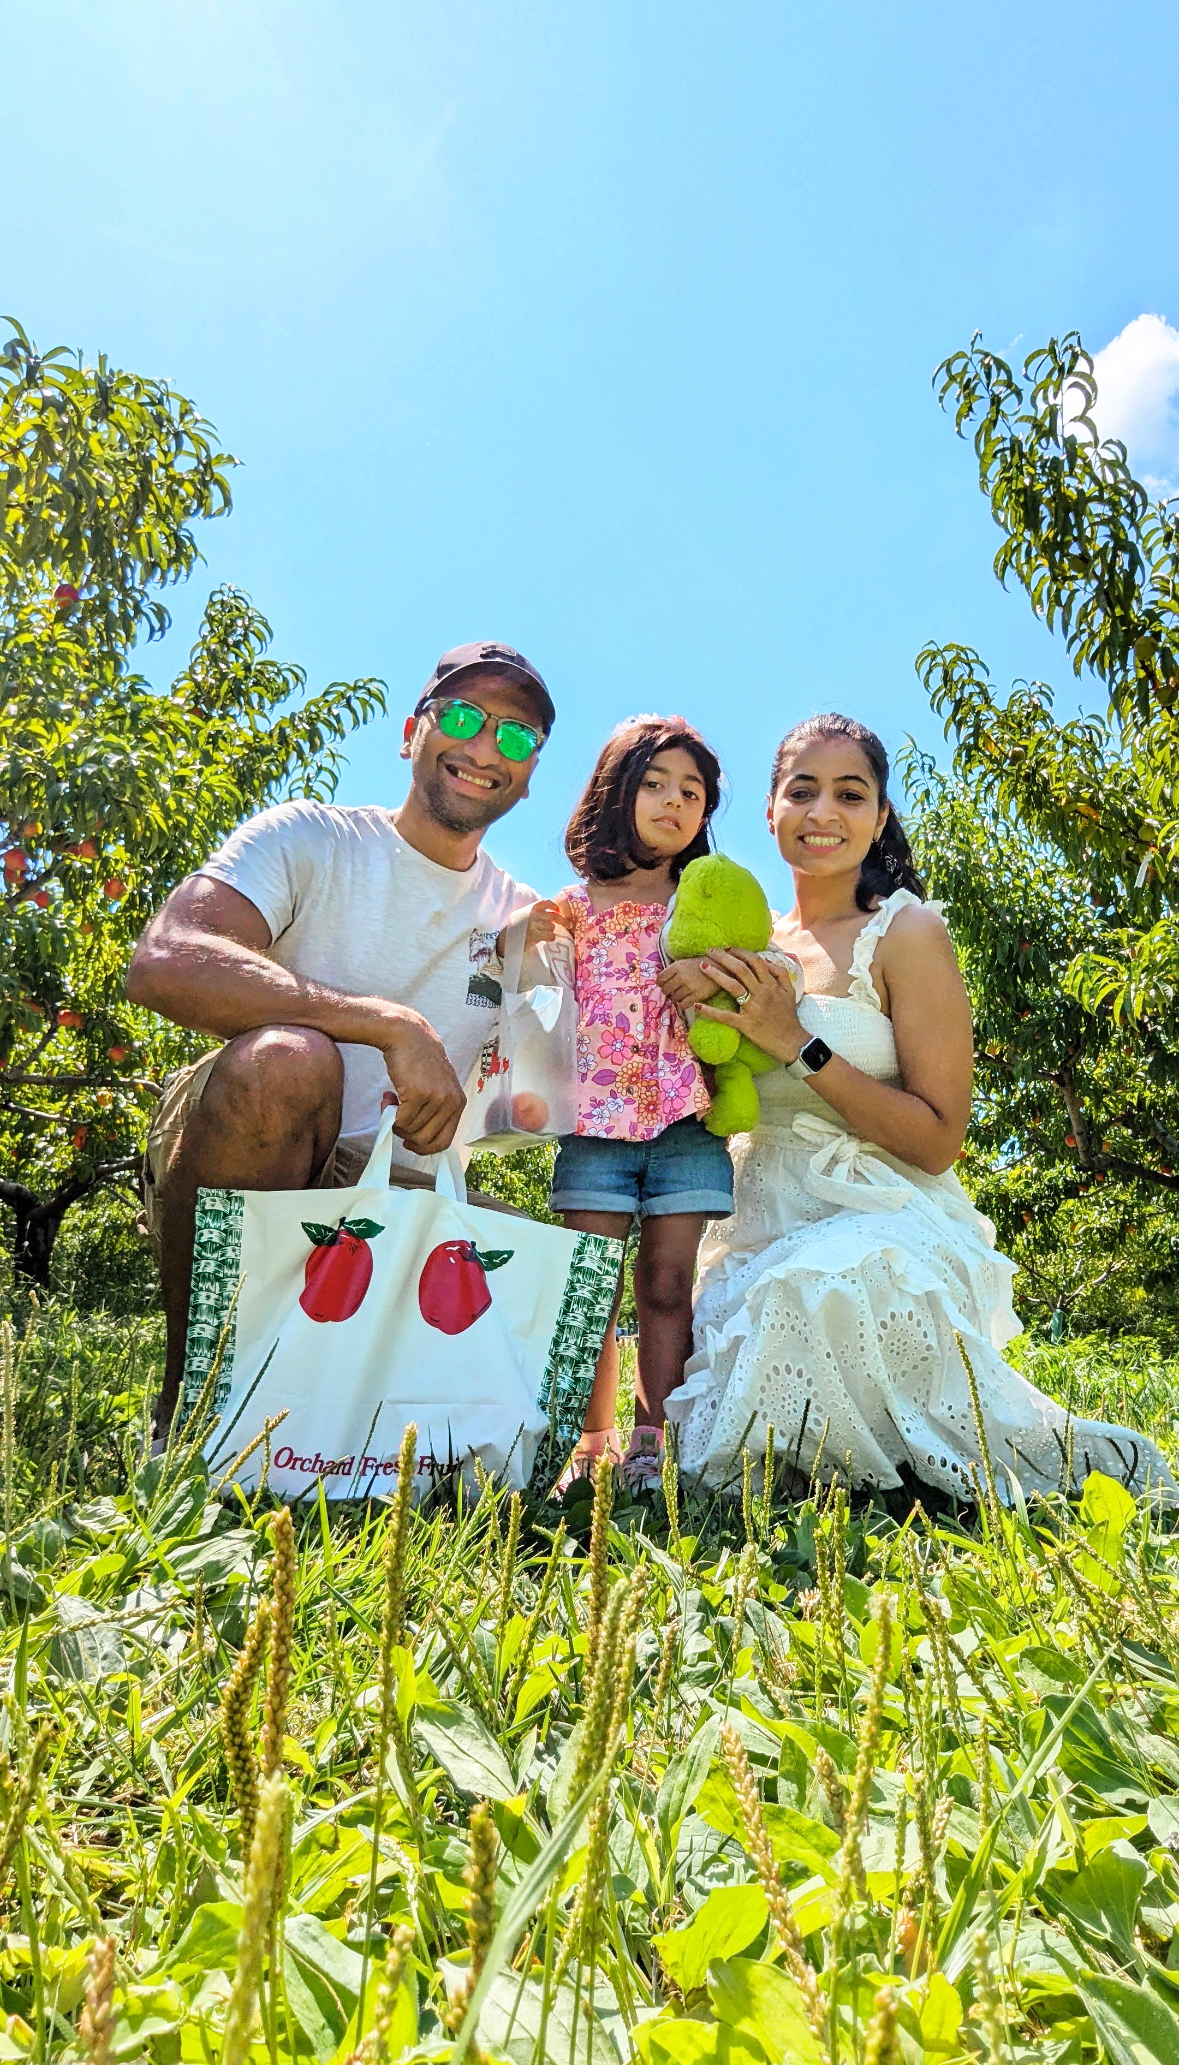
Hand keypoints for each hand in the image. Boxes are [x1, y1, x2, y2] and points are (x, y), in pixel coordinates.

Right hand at [378, 1008, 465, 1153]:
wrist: (408, 1036)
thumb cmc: (418, 1062)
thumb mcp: (437, 1087)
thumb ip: (435, 1112)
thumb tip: (420, 1142)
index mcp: (458, 1103)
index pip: (444, 1141)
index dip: (424, 1148)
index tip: (409, 1143)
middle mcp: (451, 1102)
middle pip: (425, 1140)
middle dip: (406, 1135)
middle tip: (396, 1119)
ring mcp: (436, 1098)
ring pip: (411, 1131)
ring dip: (396, 1121)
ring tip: (392, 1102)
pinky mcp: (419, 1094)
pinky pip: (401, 1121)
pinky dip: (389, 1114)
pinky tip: (387, 1098)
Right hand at [496, 899, 568, 958]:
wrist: (505, 940)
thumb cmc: (516, 928)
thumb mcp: (524, 915)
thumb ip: (536, 912)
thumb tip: (554, 912)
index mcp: (530, 908)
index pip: (545, 902)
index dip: (554, 906)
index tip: (558, 910)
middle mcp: (533, 915)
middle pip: (554, 916)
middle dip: (562, 921)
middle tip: (568, 924)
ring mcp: (534, 925)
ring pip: (552, 927)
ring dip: (552, 931)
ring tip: (546, 933)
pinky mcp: (535, 936)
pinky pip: (550, 936)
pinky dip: (551, 938)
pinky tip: (546, 938)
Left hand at [656, 957, 716, 1011]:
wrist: (720, 967)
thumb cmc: (700, 964)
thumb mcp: (685, 962)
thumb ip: (673, 970)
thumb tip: (660, 981)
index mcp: (677, 966)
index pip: (660, 979)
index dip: (661, 984)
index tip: (664, 986)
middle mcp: (681, 977)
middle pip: (666, 990)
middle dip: (667, 992)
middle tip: (672, 992)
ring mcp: (689, 987)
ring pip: (674, 998)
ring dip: (676, 999)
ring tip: (680, 996)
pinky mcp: (697, 995)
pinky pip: (683, 1005)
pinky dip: (682, 1005)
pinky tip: (685, 1002)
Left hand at [697, 949, 804, 1064]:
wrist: (791, 1042)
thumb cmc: (788, 1016)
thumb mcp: (790, 991)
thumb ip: (780, 974)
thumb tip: (766, 961)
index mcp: (771, 985)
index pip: (755, 961)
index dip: (740, 952)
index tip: (728, 949)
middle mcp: (761, 993)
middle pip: (740, 969)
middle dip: (724, 957)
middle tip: (710, 950)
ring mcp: (752, 1008)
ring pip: (732, 986)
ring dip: (715, 974)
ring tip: (702, 966)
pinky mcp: (745, 1024)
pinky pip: (725, 1016)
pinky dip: (710, 1011)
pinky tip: (698, 1006)